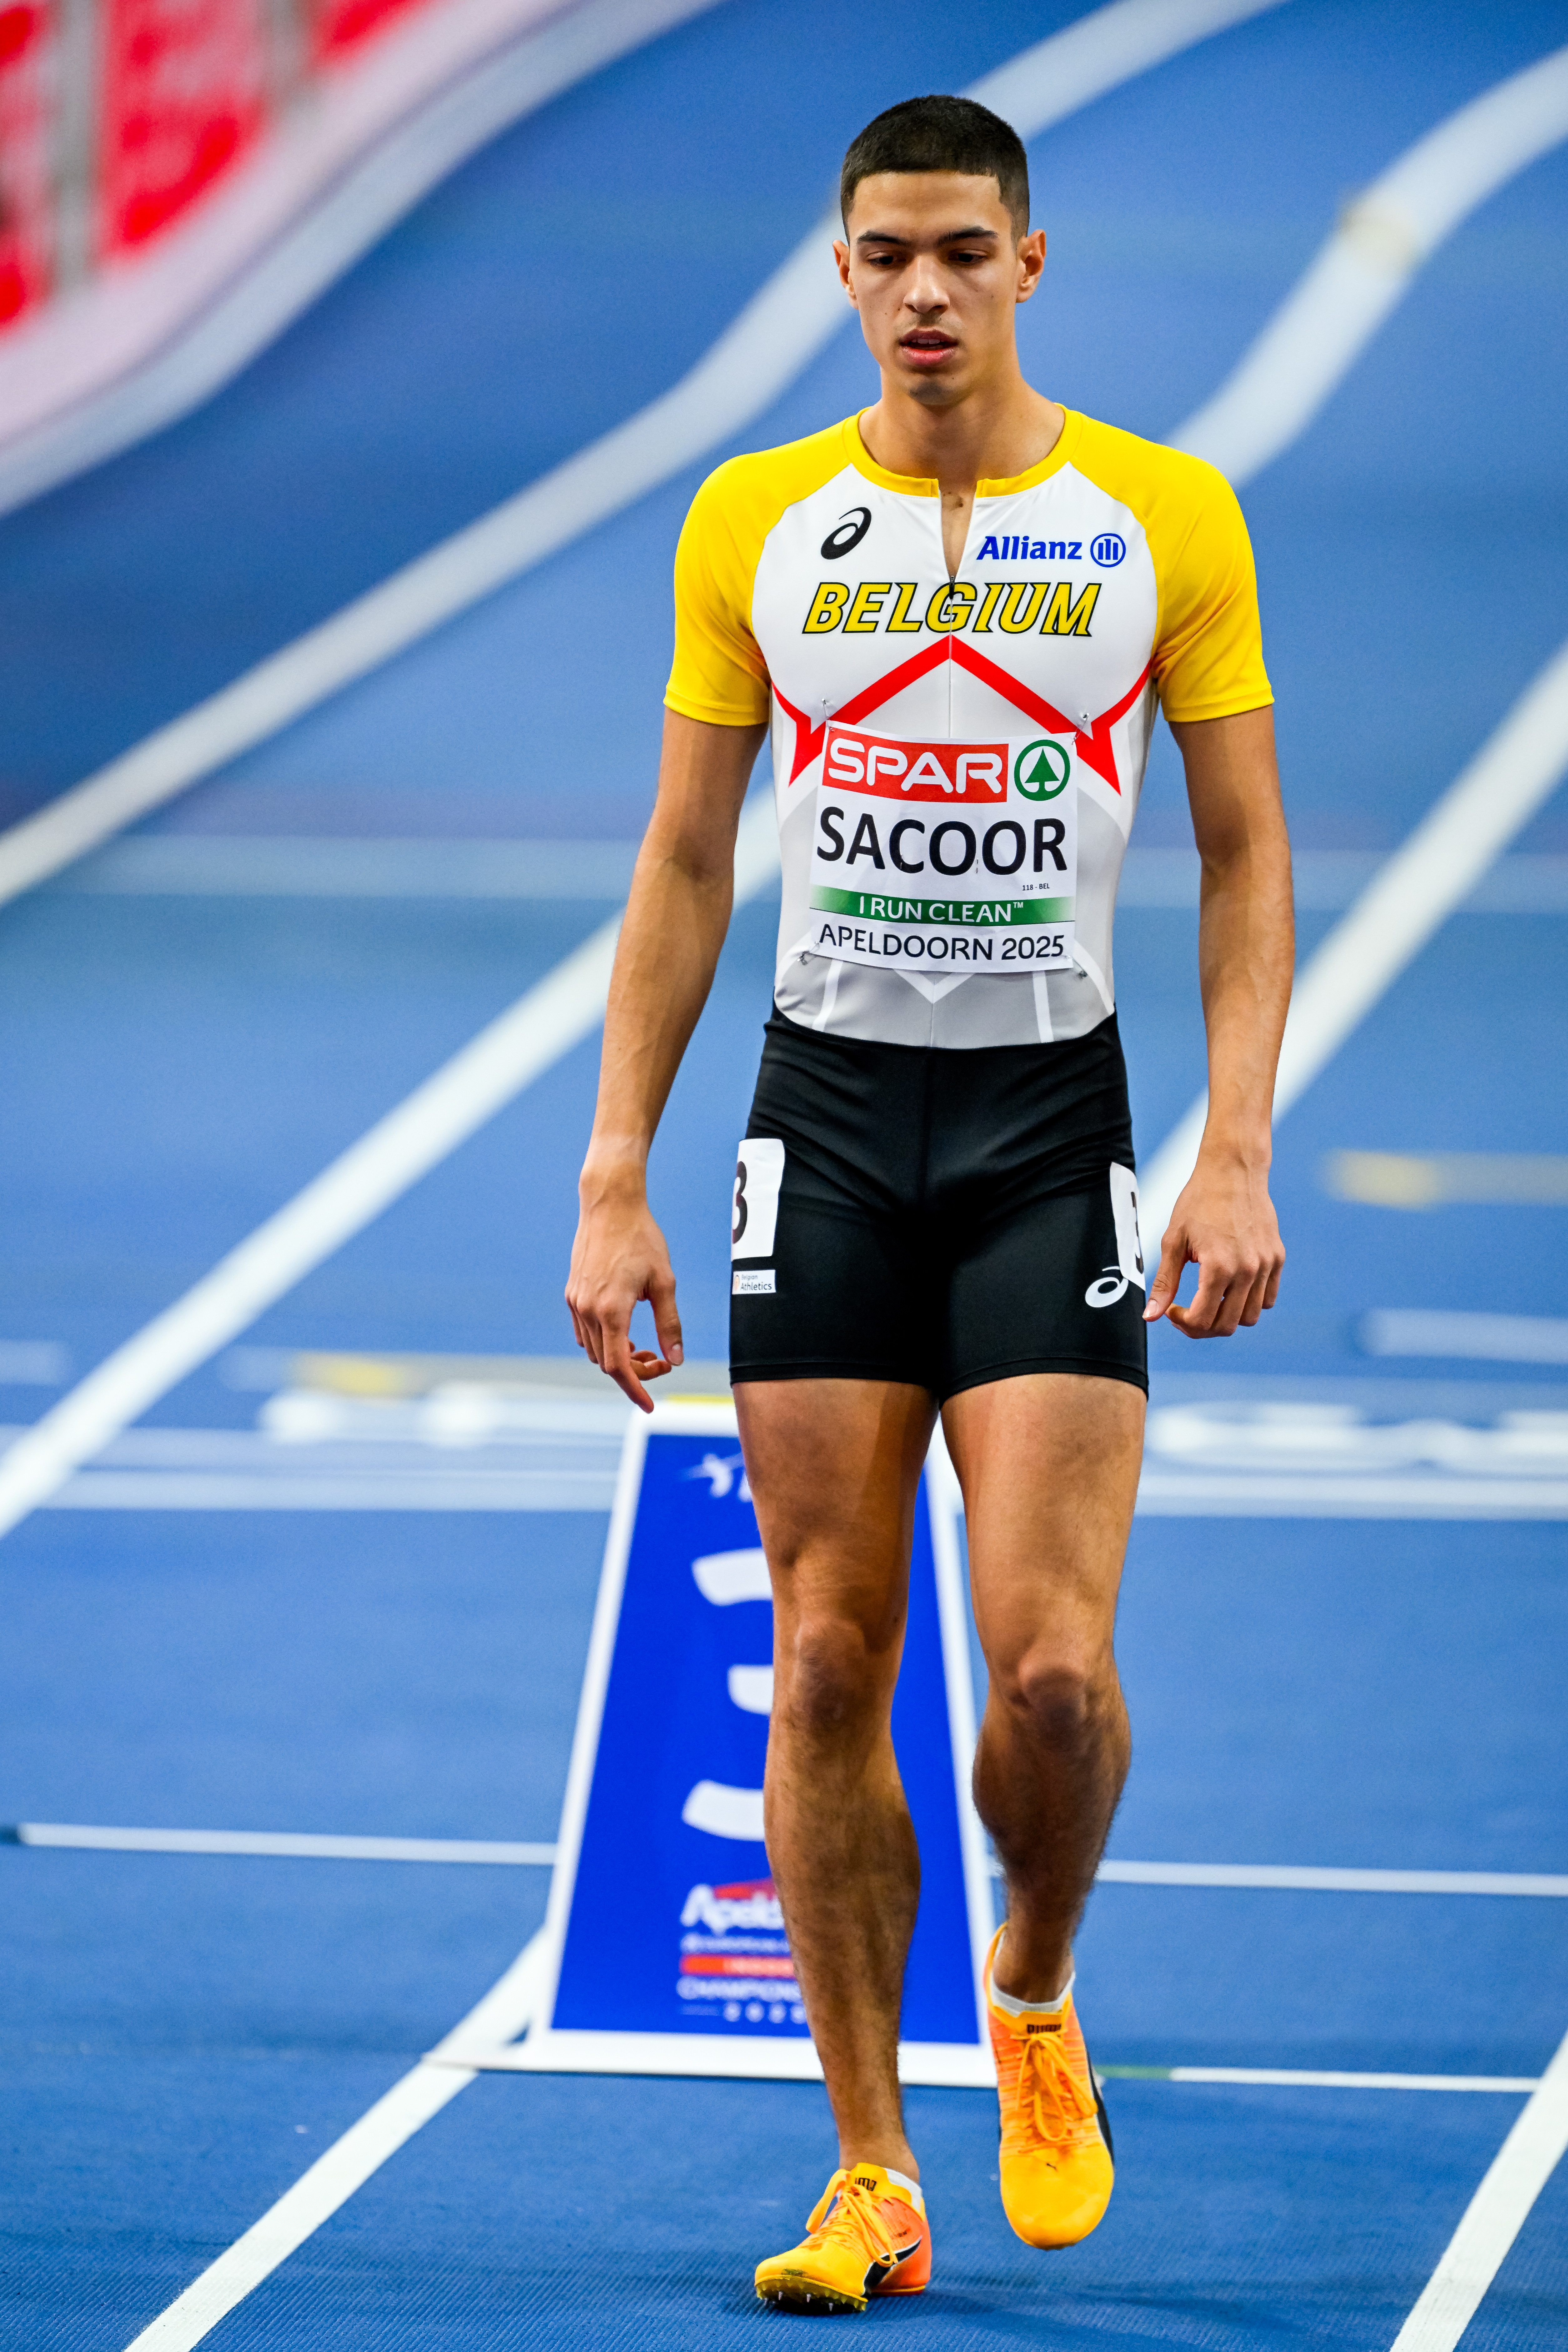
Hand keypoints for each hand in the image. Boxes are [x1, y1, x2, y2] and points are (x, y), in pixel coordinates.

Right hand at [566, 1181, 683, 1412]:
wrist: (610, 1205)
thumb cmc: (642, 1239)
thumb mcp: (665, 1282)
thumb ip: (670, 1324)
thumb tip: (676, 1359)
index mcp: (612, 1310)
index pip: (619, 1367)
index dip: (635, 1390)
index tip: (650, 1404)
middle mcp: (588, 1309)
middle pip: (607, 1362)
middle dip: (634, 1372)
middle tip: (661, 1361)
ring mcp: (576, 1301)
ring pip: (594, 1349)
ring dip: (619, 1357)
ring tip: (646, 1348)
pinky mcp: (572, 1293)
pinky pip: (585, 1332)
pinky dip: (605, 1341)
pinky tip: (626, 1330)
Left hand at [1143, 1154, 1283, 1338]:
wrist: (1233, 1171)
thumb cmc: (1198, 1201)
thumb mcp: (1173, 1241)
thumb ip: (1164, 1282)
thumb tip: (1151, 1316)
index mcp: (1219, 1267)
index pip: (1203, 1320)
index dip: (1183, 1323)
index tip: (1173, 1309)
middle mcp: (1247, 1270)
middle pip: (1227, 1325)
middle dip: (1202, 1326)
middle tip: (1186, 1311)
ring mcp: (1266, 1265)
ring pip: (1251, 1316)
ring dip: (1227, 1316)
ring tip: (1209, 1298)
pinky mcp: (1277, 1258)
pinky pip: (1267, 1298)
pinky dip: (1249, 1302)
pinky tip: (1229, 1286)